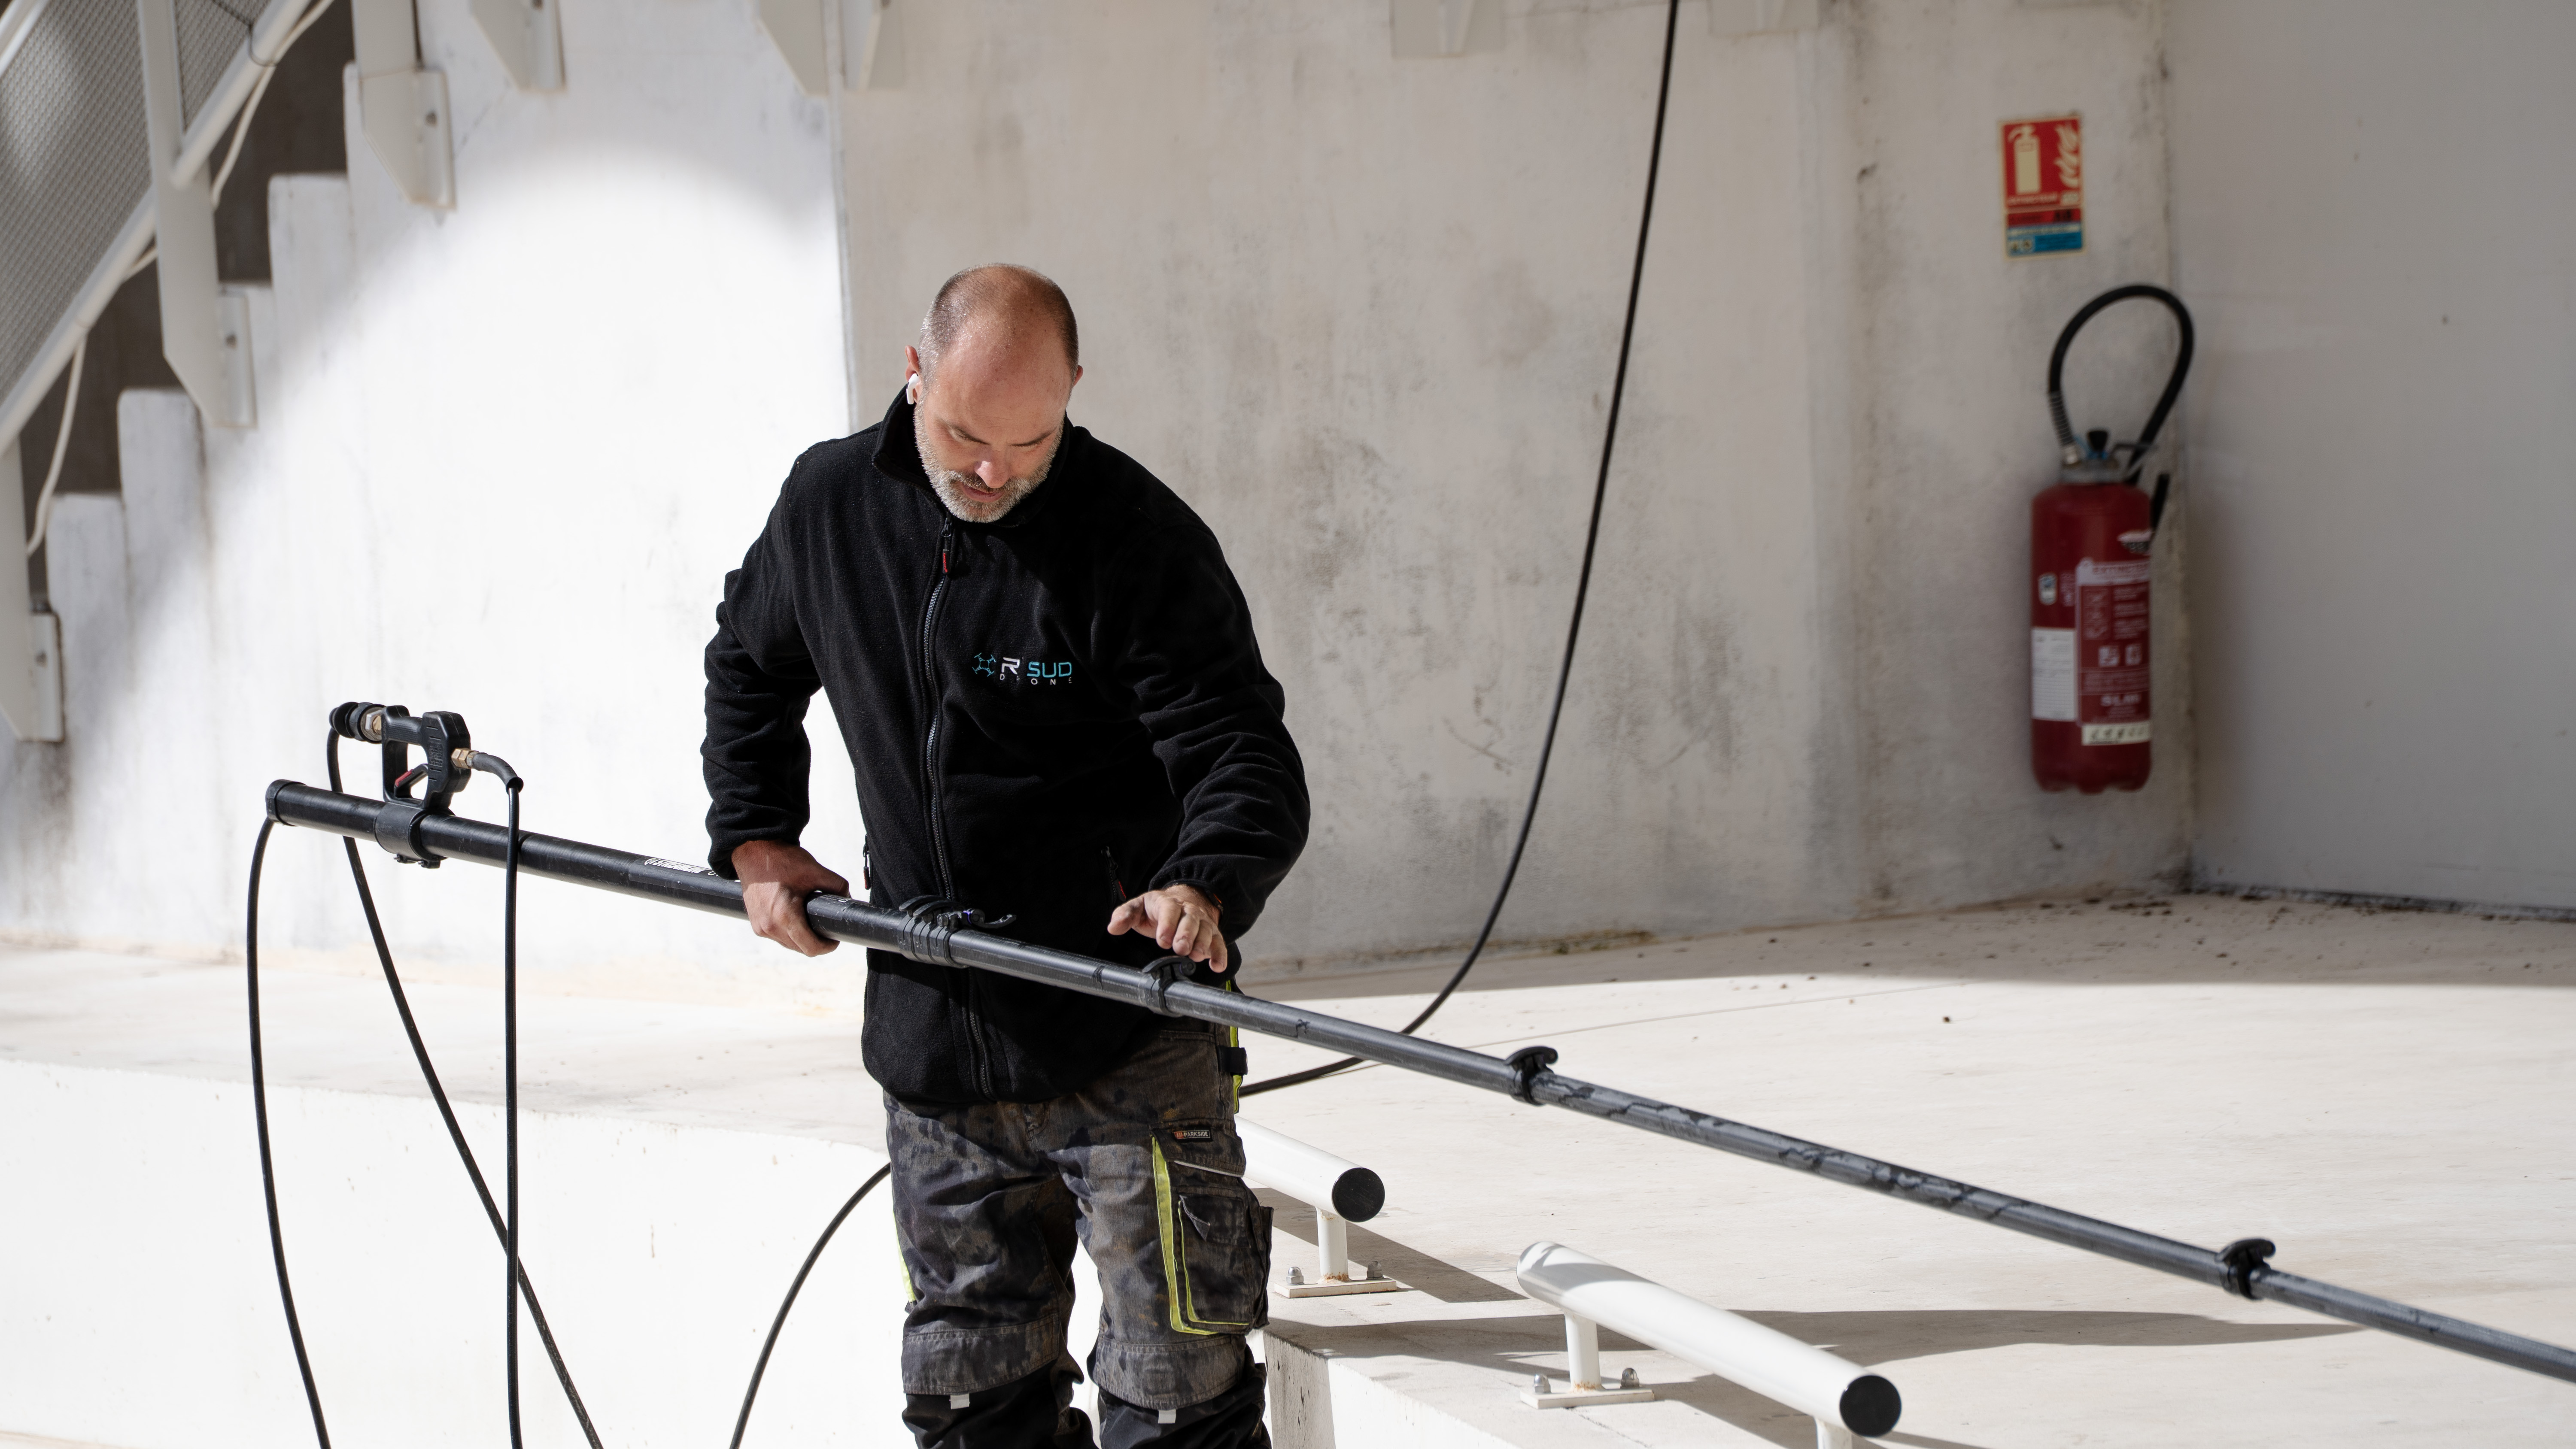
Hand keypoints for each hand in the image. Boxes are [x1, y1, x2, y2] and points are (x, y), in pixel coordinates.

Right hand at [732, 840, 849, 956]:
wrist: (753, 851)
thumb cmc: (781, 860)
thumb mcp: (815, 870)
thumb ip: (838, 886)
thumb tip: (848, 899)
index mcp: (784, 916)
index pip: (811, 948)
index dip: (827, 946)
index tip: (834, 938)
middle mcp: (769, 927)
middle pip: (801, 949)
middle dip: (816, 942)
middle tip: (825, 928)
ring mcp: (760, 928)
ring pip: (789, 945)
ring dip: (802, 938)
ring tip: (810, 921)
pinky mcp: (755, 925)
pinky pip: (778, 937)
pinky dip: (789, 932)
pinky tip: (795, 918)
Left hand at [1107, 884, 1227, 972]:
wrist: (1183, 901)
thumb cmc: (1156, 909)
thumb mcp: (1138, 908)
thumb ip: (1125, 915)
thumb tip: (1113, 927)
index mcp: (1167, 903)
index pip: (1169, 910)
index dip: (1167, 924)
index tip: (1163, 940)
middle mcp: (1188, 911)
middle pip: (1190, 920)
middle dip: (1186, 935)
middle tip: (1180, 948)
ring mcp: (1202, 922)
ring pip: (1206, 930)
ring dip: (1203, 943)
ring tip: (1196, 956)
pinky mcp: (1212, 934)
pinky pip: (1219, 942)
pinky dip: (1220, 954)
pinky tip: (1217, 965)